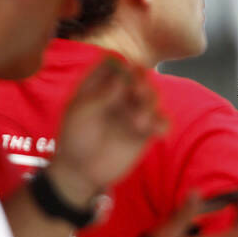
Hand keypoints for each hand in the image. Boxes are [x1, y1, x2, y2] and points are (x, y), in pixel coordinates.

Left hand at [47, 58, 167, 205]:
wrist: (81, 171)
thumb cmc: (75, 137)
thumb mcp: (82, 113)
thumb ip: (102, 94)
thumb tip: (124, 74)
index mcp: (102, 86)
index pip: (116, 65)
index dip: (122, 64)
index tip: (125, 71)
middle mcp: (121, 95)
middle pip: (139, 78)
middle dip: (142, 81)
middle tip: (138, 91)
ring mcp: (134, 112)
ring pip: (152, 97)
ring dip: (150, 103)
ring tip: (139, 121)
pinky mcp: (145, 131)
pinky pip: (160, 122)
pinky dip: (162, 124)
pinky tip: (157, 132)